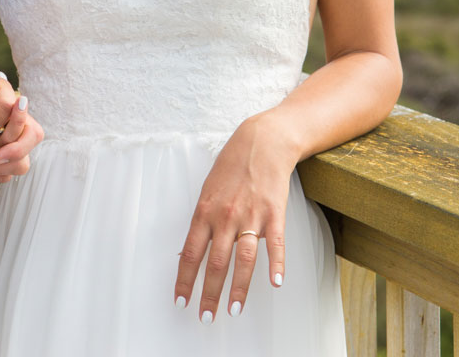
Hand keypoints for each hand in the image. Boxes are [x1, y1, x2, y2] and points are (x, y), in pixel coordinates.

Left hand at [174, 114, 297, 322]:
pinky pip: (276, 244)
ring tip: (234, 309)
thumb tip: (193, 250)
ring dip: (239, 288)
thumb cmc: (232, 164)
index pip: (190, 253)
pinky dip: (277, 265)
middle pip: (216, 263)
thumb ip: (203, 220)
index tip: (181, 300)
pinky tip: (275, 283)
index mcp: (205, 211)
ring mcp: (251, 215)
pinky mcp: (275, 213)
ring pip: (243, 260)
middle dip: (209, 294)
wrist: (262, 141)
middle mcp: (225, 216)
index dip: (185, 280)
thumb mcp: (208, 189)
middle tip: (206, 316)